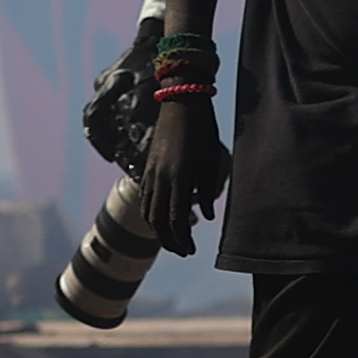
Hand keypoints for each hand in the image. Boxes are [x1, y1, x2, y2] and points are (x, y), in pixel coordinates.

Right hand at [141, 99, 225, 255]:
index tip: (191, 251)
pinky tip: (159, 220)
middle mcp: (160, 179)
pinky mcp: (148, 169)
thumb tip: (205, 217)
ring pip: (149, 211)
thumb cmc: (203, 131)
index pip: (176, 218)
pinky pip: (145, 198)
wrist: (181, 105)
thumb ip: (208, 189)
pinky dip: (150, 214)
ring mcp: (151, 174)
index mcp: (179, 178)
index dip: (182, 238)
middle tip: (183, 252)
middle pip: (159, 220)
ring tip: (172, 241)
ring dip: (158, 230)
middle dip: (170, 239)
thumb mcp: (212, 159)